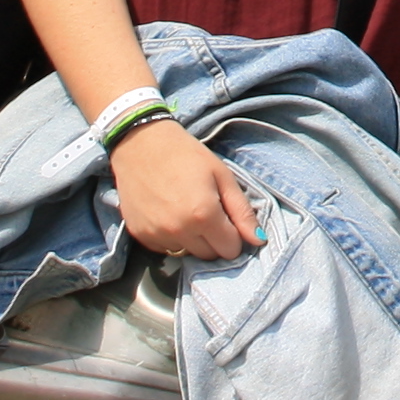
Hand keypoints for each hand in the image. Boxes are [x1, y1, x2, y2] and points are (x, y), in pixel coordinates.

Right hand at [113, 120, 261, 259]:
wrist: (140, 143)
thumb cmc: (186, 155)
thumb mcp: (222, 176)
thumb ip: (242, 212)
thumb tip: (258, 241)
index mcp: (203, 215)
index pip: (230, 249)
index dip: (233, 234)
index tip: (226, 216)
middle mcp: (179, 231)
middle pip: (209, 255)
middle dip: (214, 239)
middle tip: (207, 212)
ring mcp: (157, 235)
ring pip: (187, 254)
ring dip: (192, 240)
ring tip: (186, 210)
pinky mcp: (141, 236)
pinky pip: (166, 249)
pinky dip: (171, 237)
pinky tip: (168, 213)